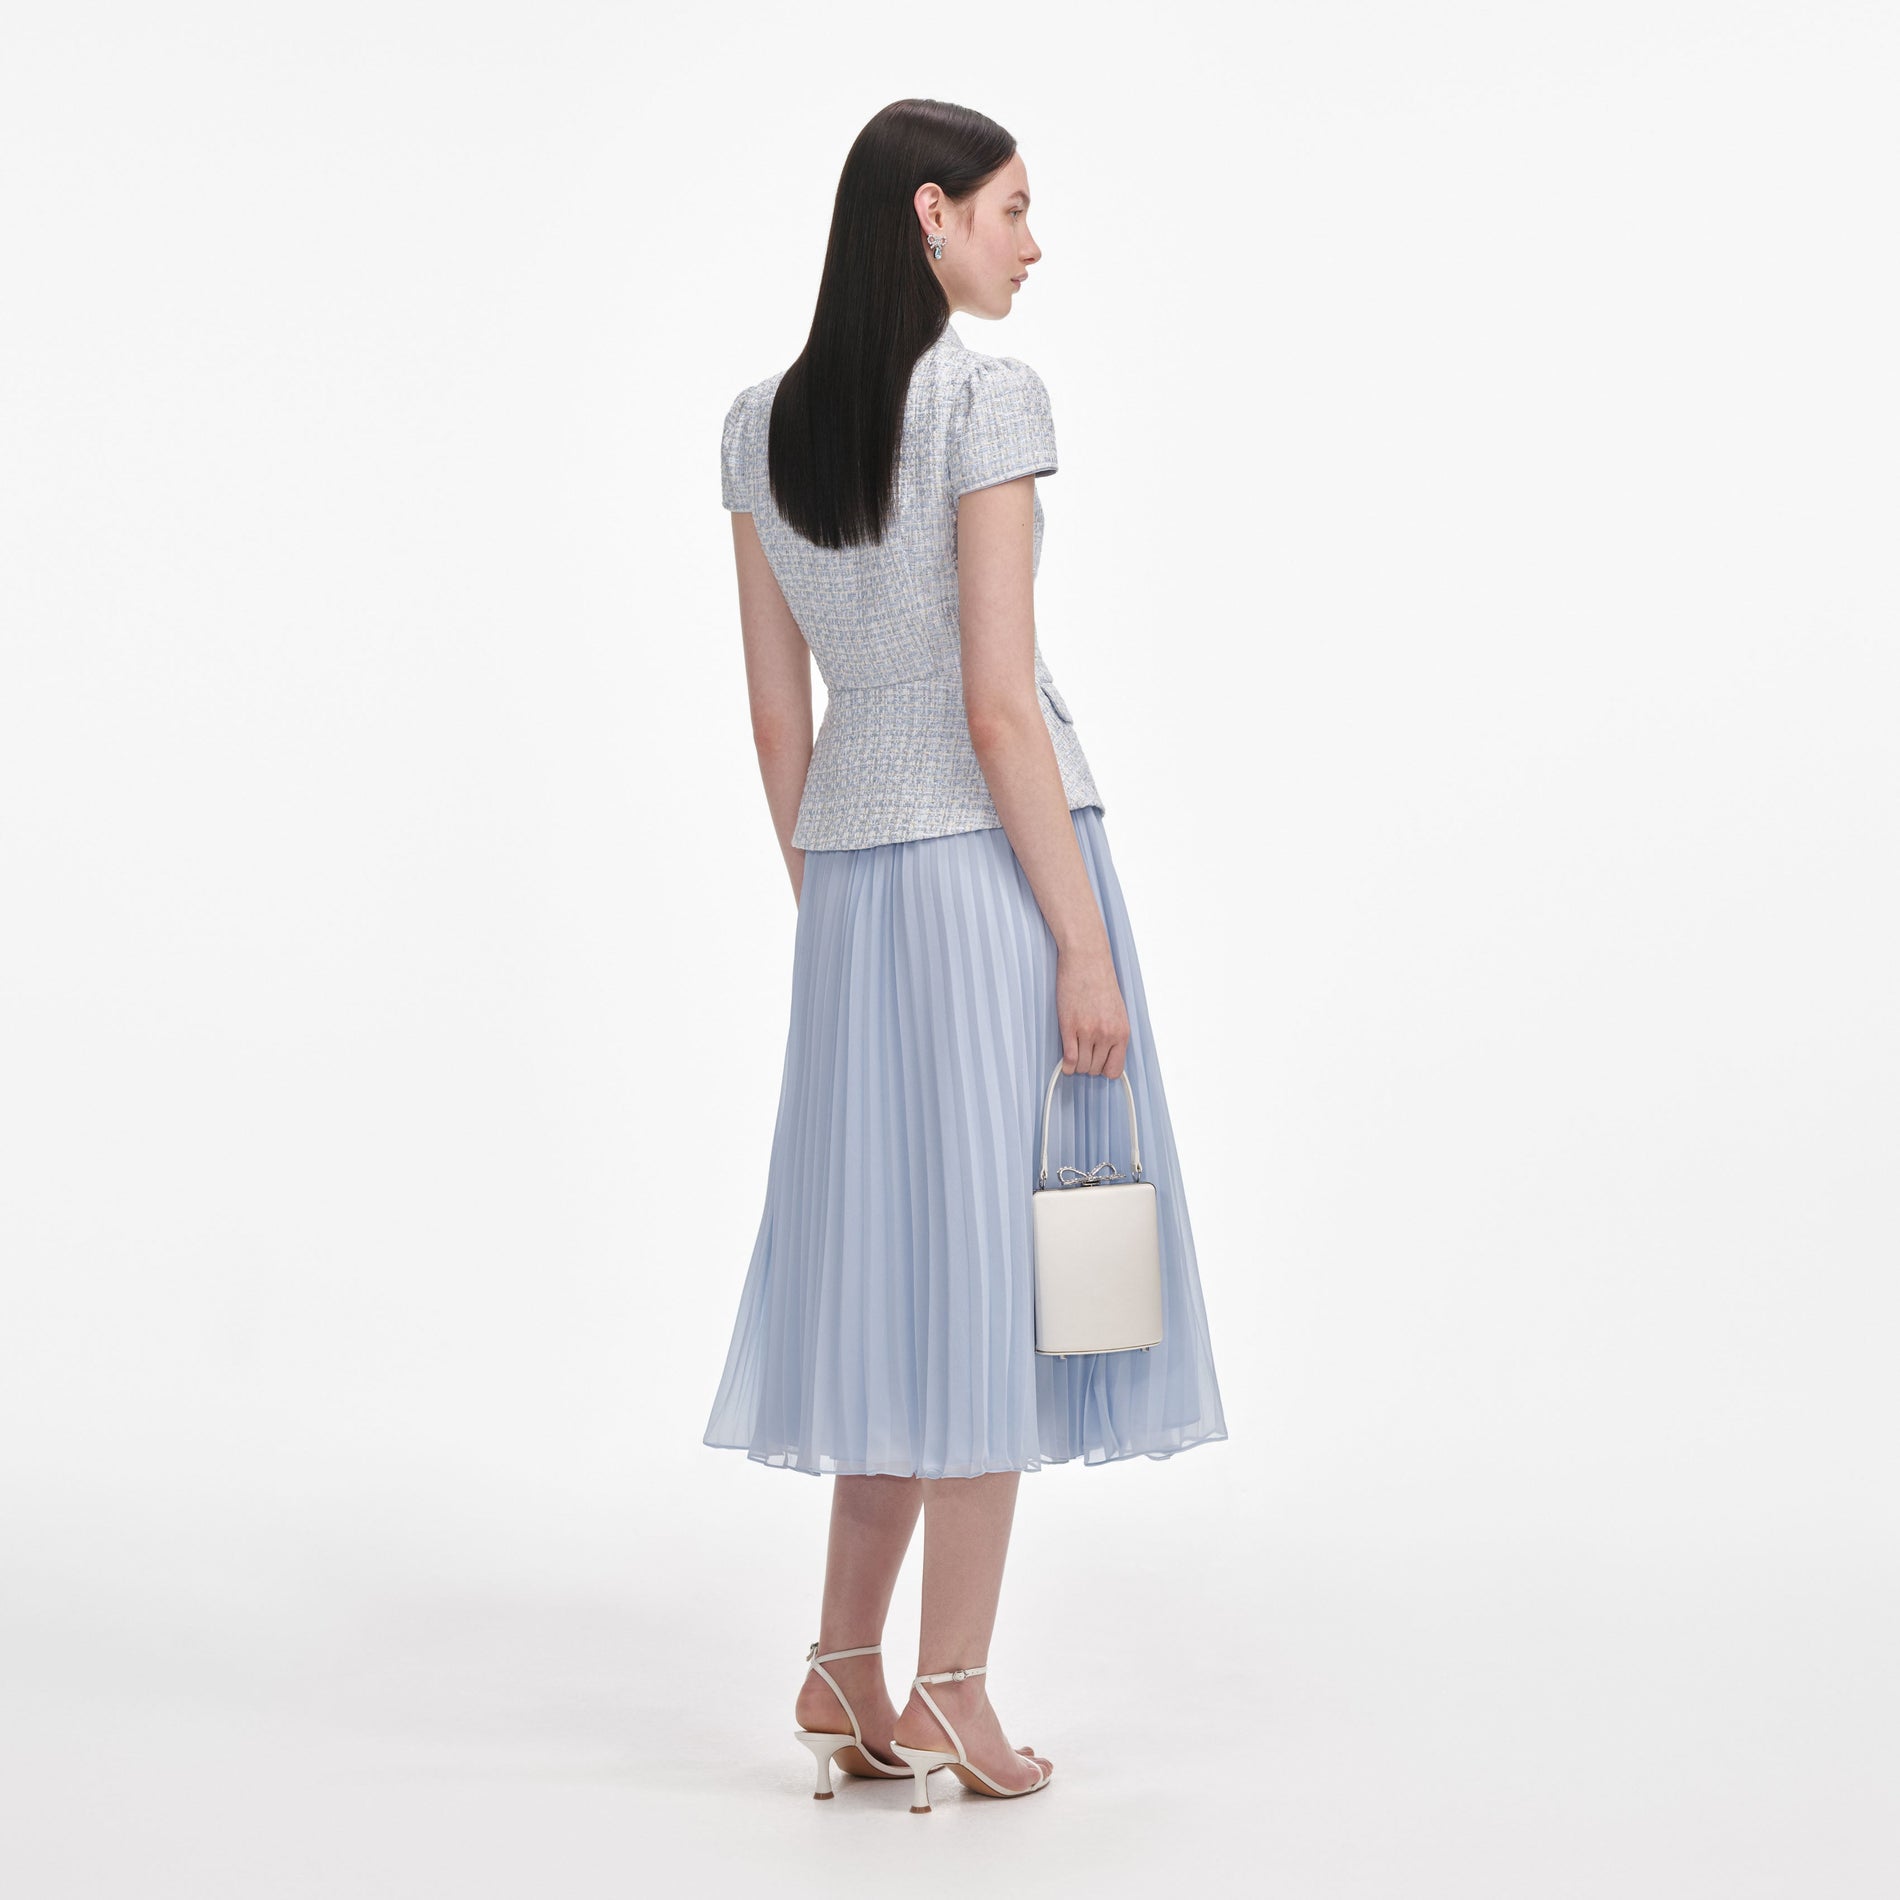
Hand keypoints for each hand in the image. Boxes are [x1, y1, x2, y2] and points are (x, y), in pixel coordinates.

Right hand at [1056, 945, 1128, 1078]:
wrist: (1087, 959)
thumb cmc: (1100, 981)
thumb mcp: (1116, 1011)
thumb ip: (1114, 1034)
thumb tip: (1107, 1054)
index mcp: (1122, 1032)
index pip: (1115, 1069)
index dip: (1104, 1070)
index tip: (1098, 1065)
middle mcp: (1107, 1034)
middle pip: (1095, 1070)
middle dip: (1088, 1066)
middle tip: (1083, 1054)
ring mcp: (1088, 1031)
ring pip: (1081, 1066)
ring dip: (1076, 1065)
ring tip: (1074, 1053)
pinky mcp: (1070, 1026)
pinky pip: (1069, 1058)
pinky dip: (1066, 1065)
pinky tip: (1065, 1061)